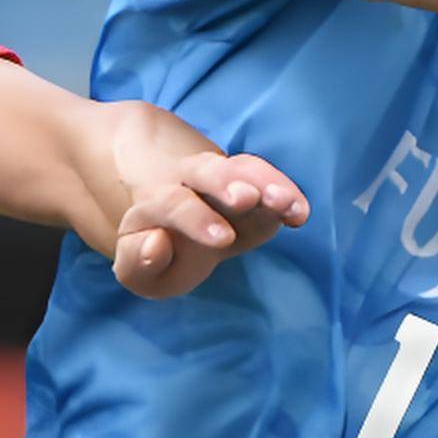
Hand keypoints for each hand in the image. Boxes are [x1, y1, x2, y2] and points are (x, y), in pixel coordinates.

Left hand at [98, 104, 309, 299]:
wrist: (167, 222)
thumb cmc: (155, 252)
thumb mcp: (136, 269)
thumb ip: (138, 261)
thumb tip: (157, 241)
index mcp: (155, 204)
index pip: (172, 203)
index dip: (196, 218)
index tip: (222, 240)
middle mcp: (188, 183)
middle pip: (206, 172)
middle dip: (227, 183)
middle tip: (247, 198)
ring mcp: (221, 181)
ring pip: (241, 169)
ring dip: (266, 184)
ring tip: (289, 205)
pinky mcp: (248, 184)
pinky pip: (265, 178)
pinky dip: (284, 191)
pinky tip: (300, 213)